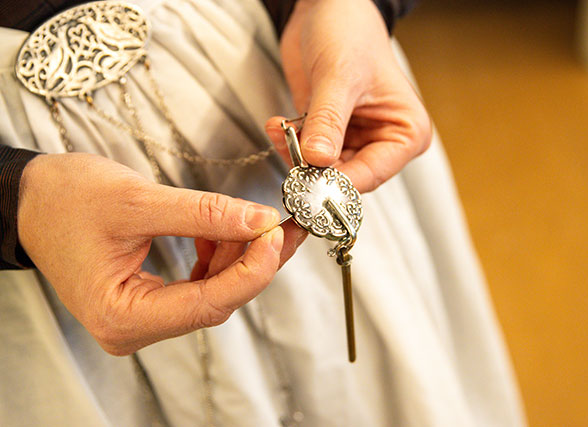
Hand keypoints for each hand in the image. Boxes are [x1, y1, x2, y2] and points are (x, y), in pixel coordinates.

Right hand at [17, 153, 300, 354]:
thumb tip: (258, 221)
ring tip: (254, 221)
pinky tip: (222, 230)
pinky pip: (200, 283)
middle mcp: (134, 327)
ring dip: (239, 256)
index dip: (252, 270)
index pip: (207, 303)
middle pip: (216, 301)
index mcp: (122, 316)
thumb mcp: (137, 201)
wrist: (32, 201)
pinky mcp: (150, 299)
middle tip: (283, 226)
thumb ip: (203, 214)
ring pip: (213, 292)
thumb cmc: (64, 201)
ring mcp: (143, 316)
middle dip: (254, 261)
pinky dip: (218, 256)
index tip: (276, 235)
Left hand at [266, 0, 430, 192]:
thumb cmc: (351, 33)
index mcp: (405, 132)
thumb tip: (318, 160)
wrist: (327, 9)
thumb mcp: (340, 77)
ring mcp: (355, 138)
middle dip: (313, 169)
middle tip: (289, 155)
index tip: (308, 184)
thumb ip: (328, 121)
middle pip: (346, 176)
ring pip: (322, 169)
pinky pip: (307, 153)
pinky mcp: (329, 132)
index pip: (371, 175)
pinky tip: (280, 124)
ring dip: (296, 155)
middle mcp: (383, 140)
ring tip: (283, 131)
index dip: (338, 183)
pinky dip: (290, 144)